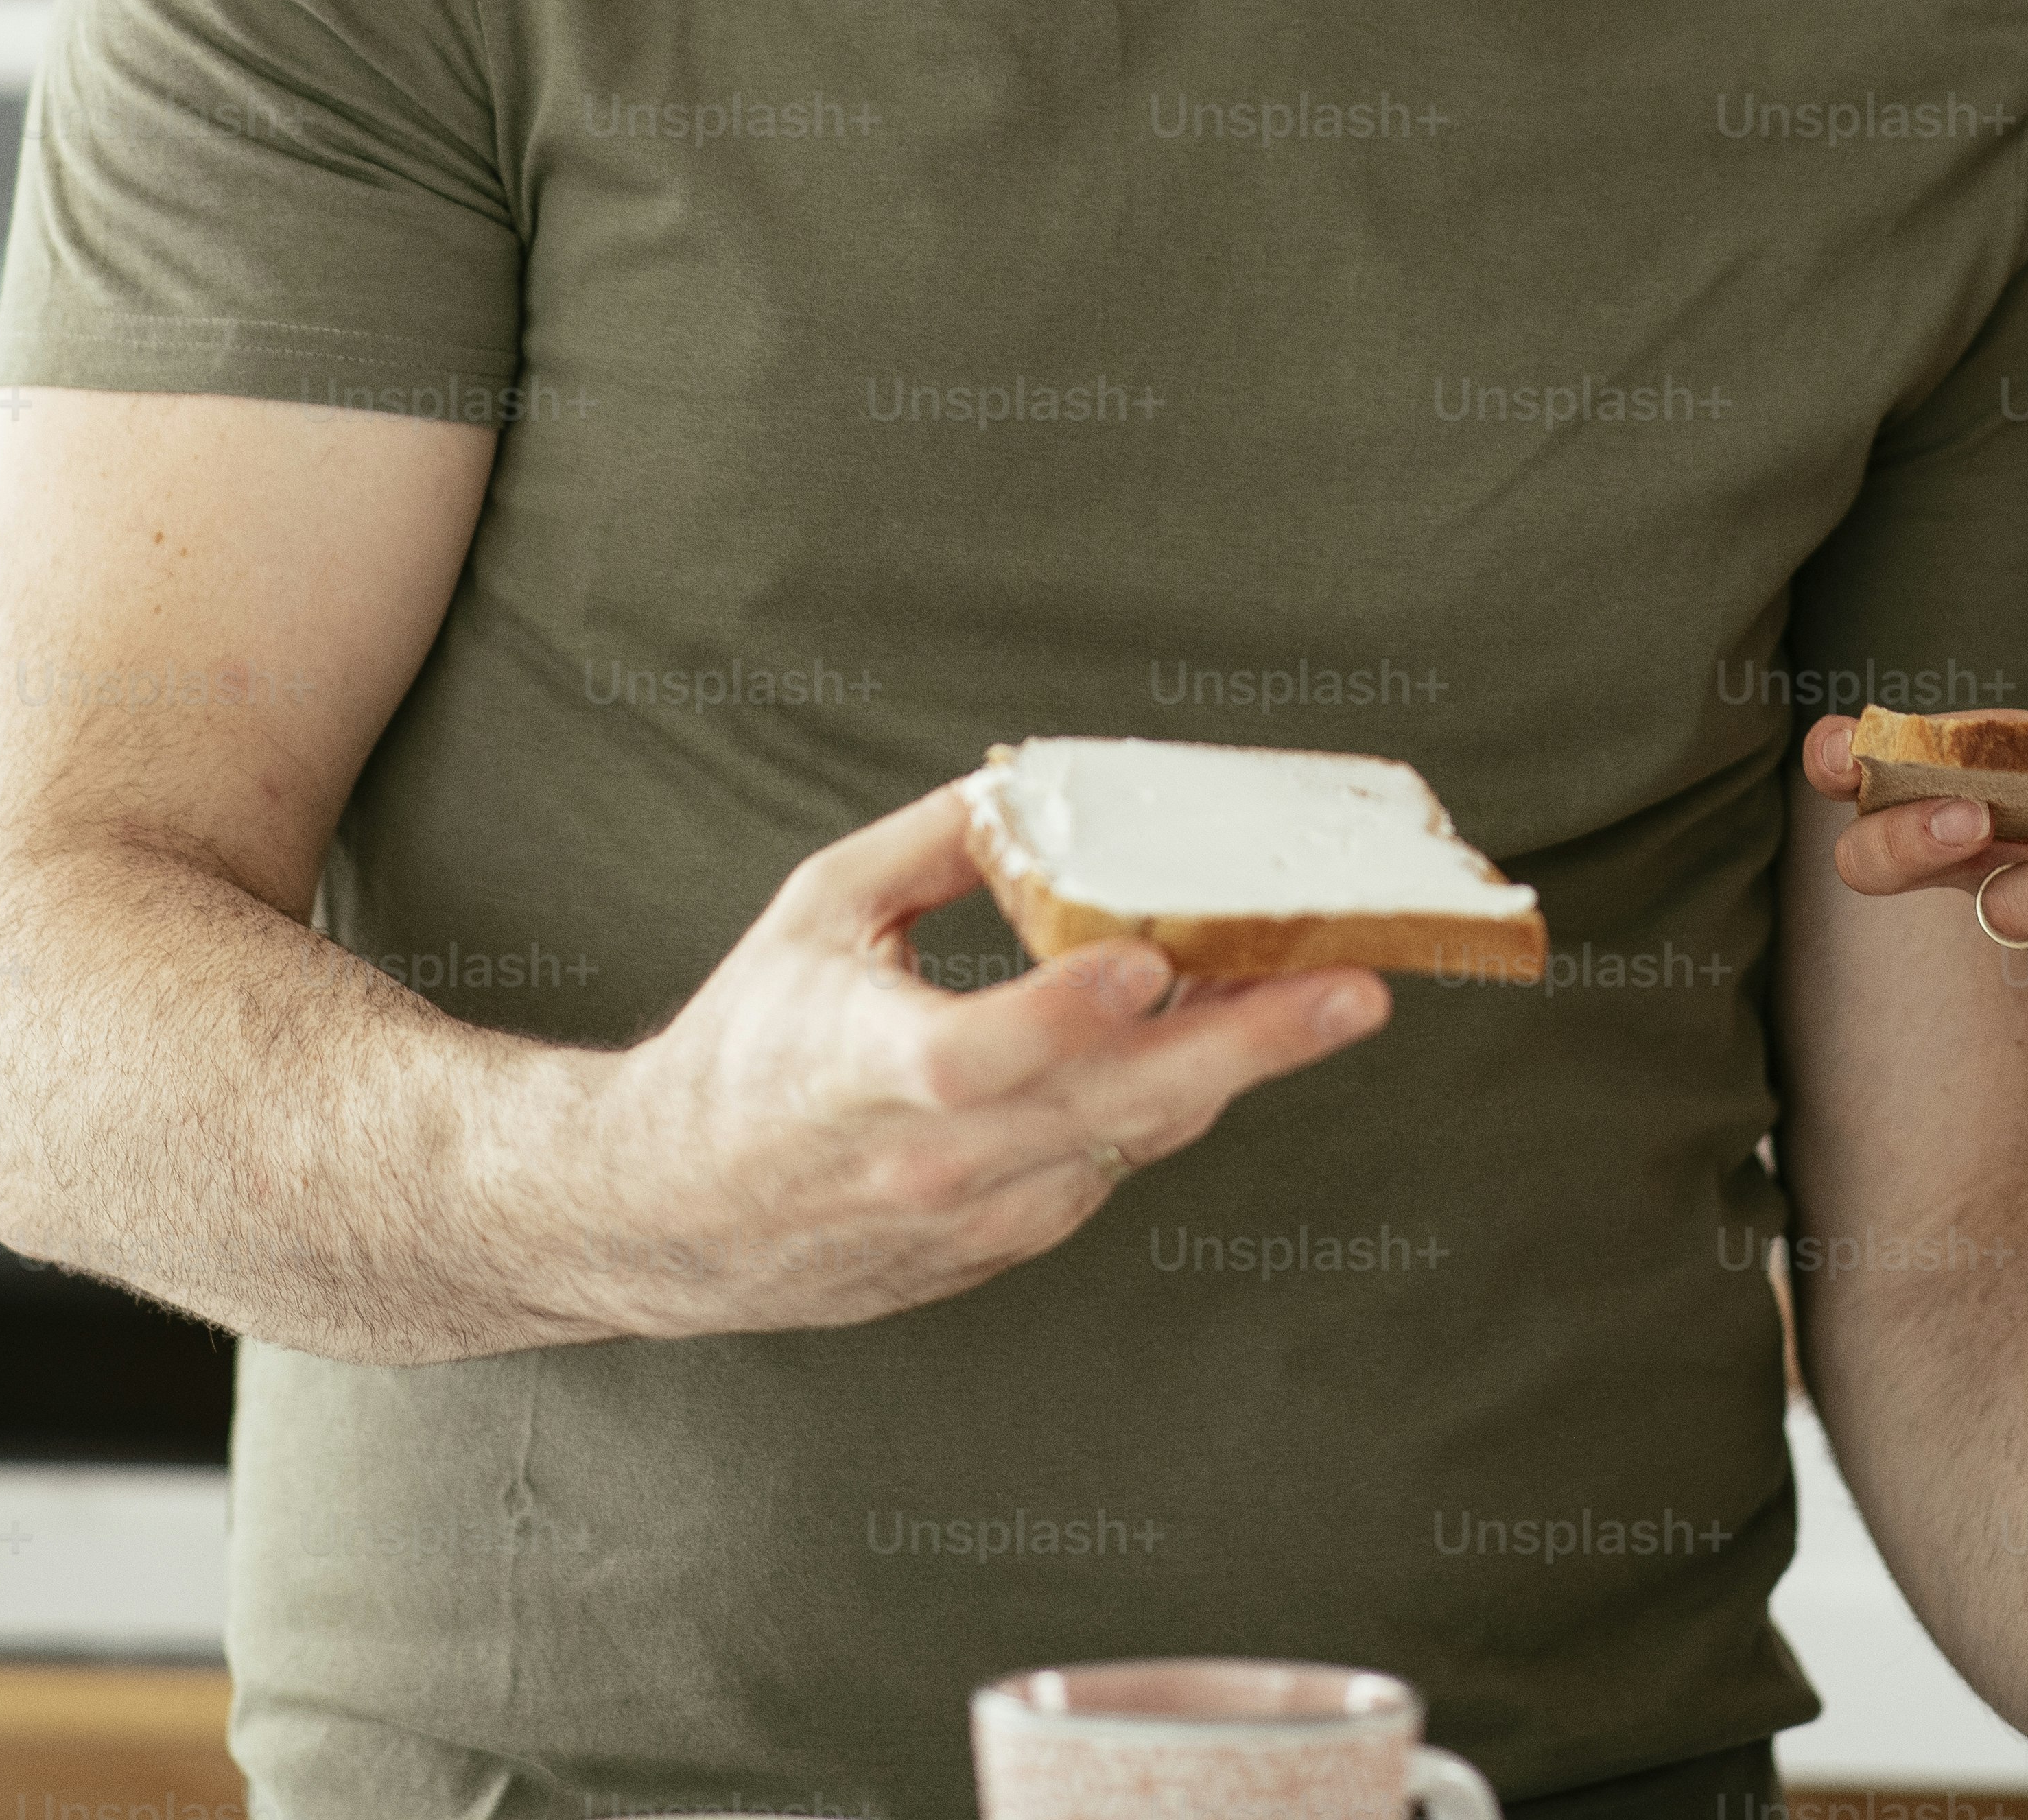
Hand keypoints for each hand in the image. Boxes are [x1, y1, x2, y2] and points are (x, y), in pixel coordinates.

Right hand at [580, 779, 1389, 1338]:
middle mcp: (932, 1164)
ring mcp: (978, 1218)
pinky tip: (1217, 1042)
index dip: (1067, 1012)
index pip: (980, 1053)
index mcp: (863, 1072)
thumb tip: (1032, 781)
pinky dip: (1168, 1107)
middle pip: (1109, 1109)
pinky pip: (1113, 1168)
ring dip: (1232, 1070)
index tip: (1150, 960)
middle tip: (1354, 990)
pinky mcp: (1007, 1246)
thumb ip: (931, 845)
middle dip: (1247, 1045)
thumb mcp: (817, 914)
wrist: (673, 1216)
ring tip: (1327, 994)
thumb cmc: (746, 1051)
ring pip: (1135, 1142)